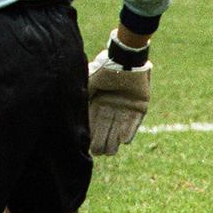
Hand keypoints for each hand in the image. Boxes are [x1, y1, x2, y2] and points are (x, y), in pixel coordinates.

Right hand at [87, 33, 150, 155]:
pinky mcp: (140, 107)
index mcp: (99, 102)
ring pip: (119, 128)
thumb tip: (72, 108)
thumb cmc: (106, 69)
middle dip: (102, 141)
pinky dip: (129, 131)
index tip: (87, 145)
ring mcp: (126, 108)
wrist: (126, 60)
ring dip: (114, 140)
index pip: (93, 122)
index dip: (91, 133)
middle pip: (106, 128)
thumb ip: (84, 95)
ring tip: (110, 152)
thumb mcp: (90, 82)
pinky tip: (124, 141)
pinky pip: (134, 122)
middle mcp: (112, 107)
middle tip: (98, 153)